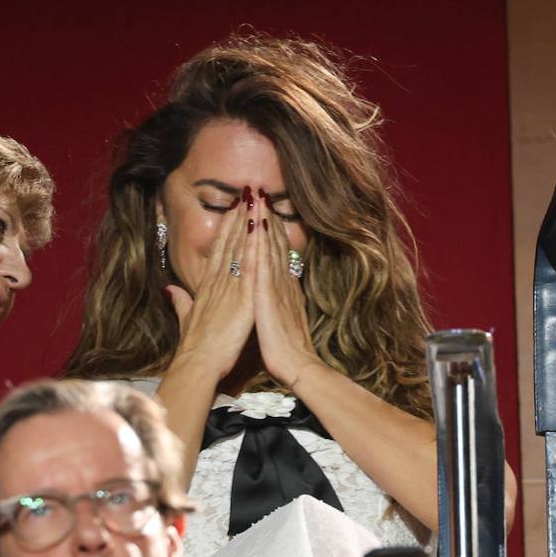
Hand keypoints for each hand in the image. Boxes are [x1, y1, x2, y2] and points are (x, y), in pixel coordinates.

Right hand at [164, 189, 256, 382]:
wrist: (198, 363)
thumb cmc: (194, 346)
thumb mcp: (186, 318)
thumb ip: (179, 301)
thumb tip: (169, 288)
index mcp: (208, 286)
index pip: (219, 250)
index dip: (227, 227)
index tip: (235, 208)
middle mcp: (219, 281)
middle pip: (230, 242)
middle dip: (239, 216)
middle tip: (247, 192)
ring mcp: (230, 288)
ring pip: (241, 248)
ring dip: (248, 222)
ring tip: (255, 199)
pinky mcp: (243, 299)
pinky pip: (251, 267)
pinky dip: (256, 247)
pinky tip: (261, 229)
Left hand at [253, 205, 323, 388]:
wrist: (297, 366)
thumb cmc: (285, 348)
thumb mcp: (278, 320)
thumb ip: (272, 303)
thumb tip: (266, 294)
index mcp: (280, 288)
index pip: (271, 254)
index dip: (266, 231)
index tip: (260, 210)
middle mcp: (282, 281)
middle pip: (272, 243)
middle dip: (265, 216)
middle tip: (258, 191)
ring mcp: (278, 286)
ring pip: (269, 246)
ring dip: (264, 220)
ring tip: (258, 195)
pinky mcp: (271, 294)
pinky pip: (266, 262)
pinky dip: (262, 242)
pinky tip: (259, 223)